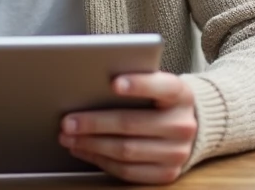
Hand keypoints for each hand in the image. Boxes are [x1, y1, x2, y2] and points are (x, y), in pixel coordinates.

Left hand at [58, 72, 197, 184]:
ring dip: (91, 145)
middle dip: (94, 123)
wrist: (187, 126)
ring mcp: (176, 153)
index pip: (162, 87)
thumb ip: (135, 81)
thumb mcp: (157, 84)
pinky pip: (128, 171)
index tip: (113, 83)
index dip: (138, 85)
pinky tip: (84, 150)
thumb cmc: (160, 100)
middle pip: (132, 124)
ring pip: (126, 151)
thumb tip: (91, 84)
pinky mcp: (166, 173)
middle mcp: (182, 125)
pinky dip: (101, 161)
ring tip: (69, 137)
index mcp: (181, 95)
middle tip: (68, 121)